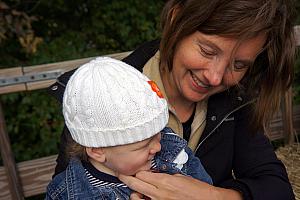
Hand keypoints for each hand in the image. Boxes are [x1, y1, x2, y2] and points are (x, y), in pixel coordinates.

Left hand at [119, 171, 241, 199]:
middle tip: (121, 175)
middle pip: (136, 183)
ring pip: (136, 198)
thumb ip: (167, 176)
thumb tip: (158, 176)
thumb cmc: (197, 190)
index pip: (142, 174)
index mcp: (165, 181)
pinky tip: (143, 199)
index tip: (135, 171)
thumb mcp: (181, 177)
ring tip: (135, 191)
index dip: (137, 172)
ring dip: (134, 193)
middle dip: (126, 178)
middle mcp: (159, 192)